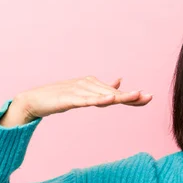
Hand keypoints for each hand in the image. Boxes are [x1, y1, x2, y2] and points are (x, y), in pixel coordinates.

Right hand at [11, 75, 152, 122]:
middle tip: (149, 97)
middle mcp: (88, 85)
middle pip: (113, 93)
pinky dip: (98, 99)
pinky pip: (86, 100)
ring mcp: (78, 91)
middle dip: (131, 97)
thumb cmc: (59, 98)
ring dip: (120, 97)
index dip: (132, 97)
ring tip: (136, 97)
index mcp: (92, 85)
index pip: (116, 92)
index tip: (148, 98)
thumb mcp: (83, 94)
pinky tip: (110, 100)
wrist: (33, 100)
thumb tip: (119, 82)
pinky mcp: (69, 99)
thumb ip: (102, 91)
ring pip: (102, 96)